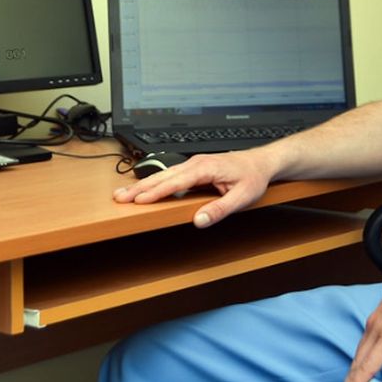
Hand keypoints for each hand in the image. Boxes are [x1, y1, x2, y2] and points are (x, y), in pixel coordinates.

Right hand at [112, 150, 273, 227]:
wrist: (261, 163)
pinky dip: (154, 183)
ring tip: (124, 194)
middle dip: (139, 188)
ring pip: (163, 175)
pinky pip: (170, 176)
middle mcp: (196, 163)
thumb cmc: (253, 177)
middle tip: (119, 198)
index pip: (174, 182)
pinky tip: (144, 190)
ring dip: (143, 185)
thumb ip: (221, 209)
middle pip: (162, 176)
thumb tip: (199, 219)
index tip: (138, 201)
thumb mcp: (242, 197)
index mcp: (205, 168)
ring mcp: (194, 164)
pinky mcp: (194, 168)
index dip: (155, 192)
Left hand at [345, 256, 381, 381]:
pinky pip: (368, 366)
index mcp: (378, 322)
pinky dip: (359, 379)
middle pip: (358, 358)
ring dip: (353, 379)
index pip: (365, 349)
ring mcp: (377, 333)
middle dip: (352, 374)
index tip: (356, 376)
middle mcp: (373, 327)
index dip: (360, 365)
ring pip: (360, 364)